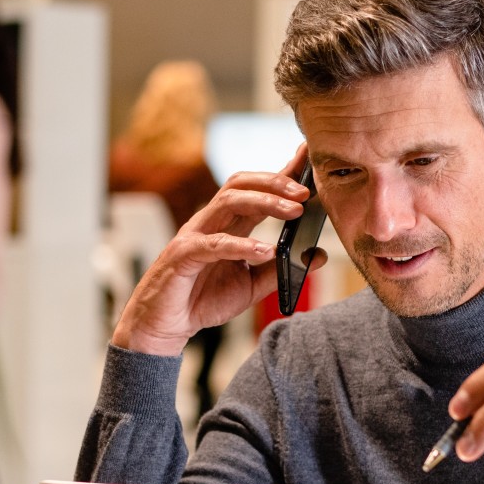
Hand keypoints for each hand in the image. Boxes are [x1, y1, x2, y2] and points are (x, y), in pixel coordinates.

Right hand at [113, 147, 327, 355]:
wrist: (165, 326)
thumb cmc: (202, 300)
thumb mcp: (251, 286)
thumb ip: (282, 269)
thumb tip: (318, 255)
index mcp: (228, 224)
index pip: (256, 189)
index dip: (282, 171)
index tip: (307, 157)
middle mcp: (211, 222)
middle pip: (241, 184)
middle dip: (275, 182)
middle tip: (306, 193)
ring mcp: (194, 235)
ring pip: (228, 201)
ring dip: (265, 202)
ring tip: (294, 212)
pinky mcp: (183, 255)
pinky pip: (213, 244)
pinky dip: (240, 245)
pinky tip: (263, 251)